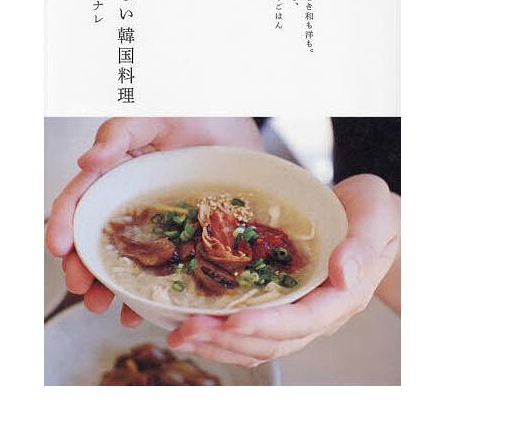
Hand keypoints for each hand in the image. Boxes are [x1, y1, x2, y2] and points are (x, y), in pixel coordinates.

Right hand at [45, 117, 263, 319]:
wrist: (237, 125)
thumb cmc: (193, 114)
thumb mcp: (153, 117)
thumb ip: (119, 133)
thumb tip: (86, 161)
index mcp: (114, 172)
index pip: (80, 199)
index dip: (63, 222)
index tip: (58, 246)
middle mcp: (129, 200)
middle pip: (96, 237)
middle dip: (82, 265)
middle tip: (81, 288)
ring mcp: (156, 221)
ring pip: (125, 259)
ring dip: (108, 286)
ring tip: (103, 307)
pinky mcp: (183, 235)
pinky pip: (163, 268)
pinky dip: (148, 291)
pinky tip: (140, 310)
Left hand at [166, 174, 399, 366]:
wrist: (368, 217)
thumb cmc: (374, 212)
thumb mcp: (377, 215)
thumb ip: (364, 243)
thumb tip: (343, 274)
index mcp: (342, 296)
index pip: (304, 321)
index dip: (267, 325)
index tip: (232, 321)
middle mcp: (319, 312)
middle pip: (273, 341)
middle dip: (228, 339)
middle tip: (187, 330)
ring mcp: (300, 311)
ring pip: (258, 344)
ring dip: (218, 344)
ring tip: (180, 335)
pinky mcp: (283, 303)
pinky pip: (253, 330)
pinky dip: (222, 333)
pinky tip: (194, 324)